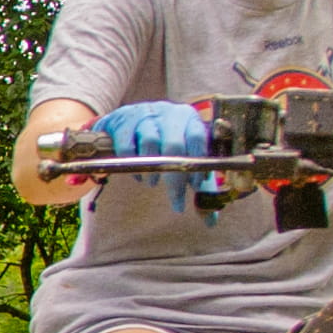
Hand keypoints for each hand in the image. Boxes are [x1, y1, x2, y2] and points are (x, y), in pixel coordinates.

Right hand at [82, 100, 212, 182]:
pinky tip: (137, 173)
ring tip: (153, 182)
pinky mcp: (122, 120)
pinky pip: (126, 145)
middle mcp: (168, 112)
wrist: (129, 120)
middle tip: (175, 195)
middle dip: (175, 176)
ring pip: (150, 143)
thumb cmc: (164, 142)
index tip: (196, 186)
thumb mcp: (184, 158)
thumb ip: (199, 186)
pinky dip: (132, 163)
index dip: (198, 164)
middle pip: (174, 144)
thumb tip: (211, 220)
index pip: (198, 138)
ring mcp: (144, 114)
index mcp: (189, 118)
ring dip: (152, 170)